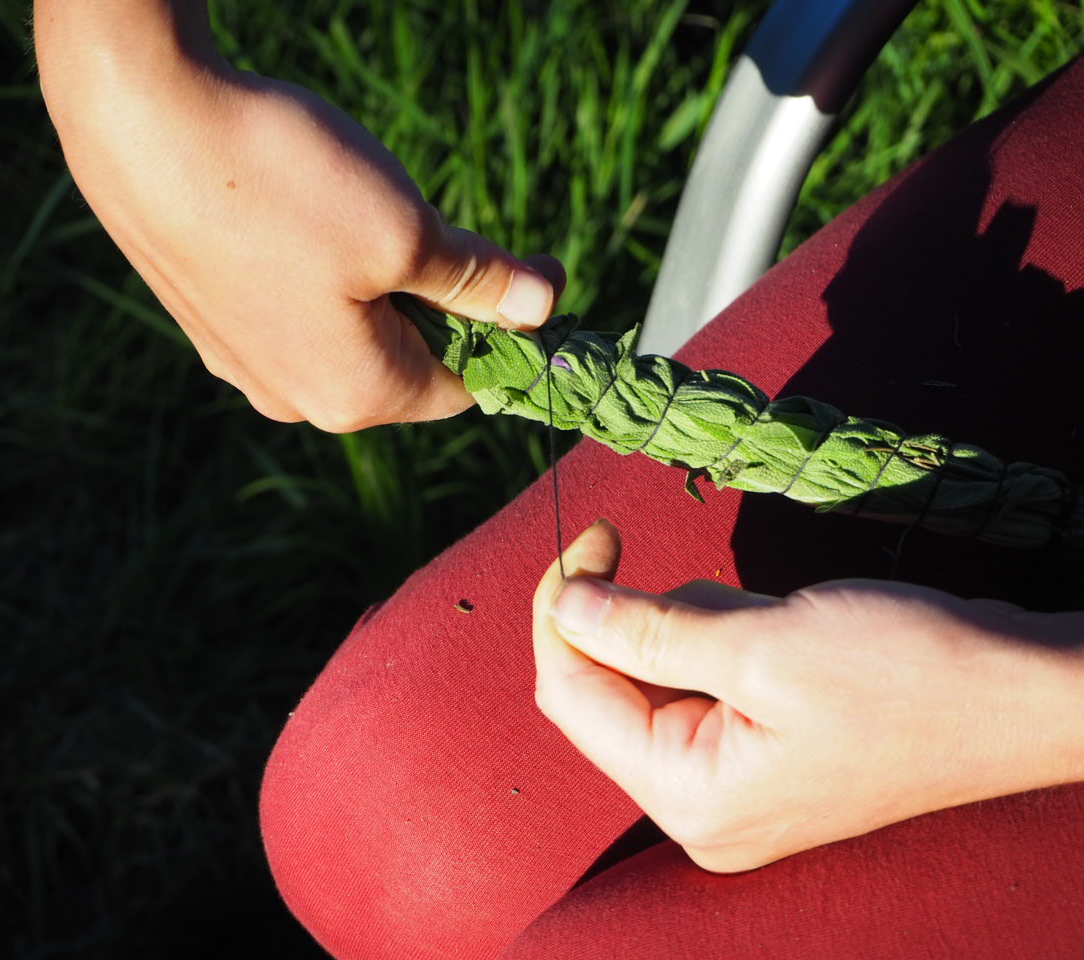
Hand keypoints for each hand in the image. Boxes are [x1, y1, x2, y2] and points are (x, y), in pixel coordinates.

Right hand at [34, 0, 561, 429]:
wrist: (140, 123)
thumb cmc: (281, 185)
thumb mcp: (408, 232)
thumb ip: (481, 281)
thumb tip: (545, 308)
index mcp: (355, 396)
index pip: (462, 388)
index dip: (507, 333)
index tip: (536, 270)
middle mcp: (295, 399)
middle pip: (404, 364)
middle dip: (440, 304)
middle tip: (446, 228)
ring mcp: (242, 365)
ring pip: (348, 335)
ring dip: (379, 287)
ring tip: (367, 213)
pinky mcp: (207, 322)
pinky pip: (294, 314)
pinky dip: (322, 276)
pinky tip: (304, 217)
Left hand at [532, 520, 1083, 872]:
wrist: (1025, 695)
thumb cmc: (909, 676)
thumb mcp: (761, 645)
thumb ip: (645, 629)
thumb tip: (564, 605)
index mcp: (691, 797)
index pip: (572, 697)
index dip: (564, 609)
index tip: (590, 537)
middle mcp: (702, 806)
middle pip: (611, 688)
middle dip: (649, 617)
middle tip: (711, 585)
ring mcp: (734, 783)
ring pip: (660, 673)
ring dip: (700, 623)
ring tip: (780, 624)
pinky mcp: (761, 751)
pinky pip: (706, 680)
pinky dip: (726, 637)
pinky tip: (790, 633)